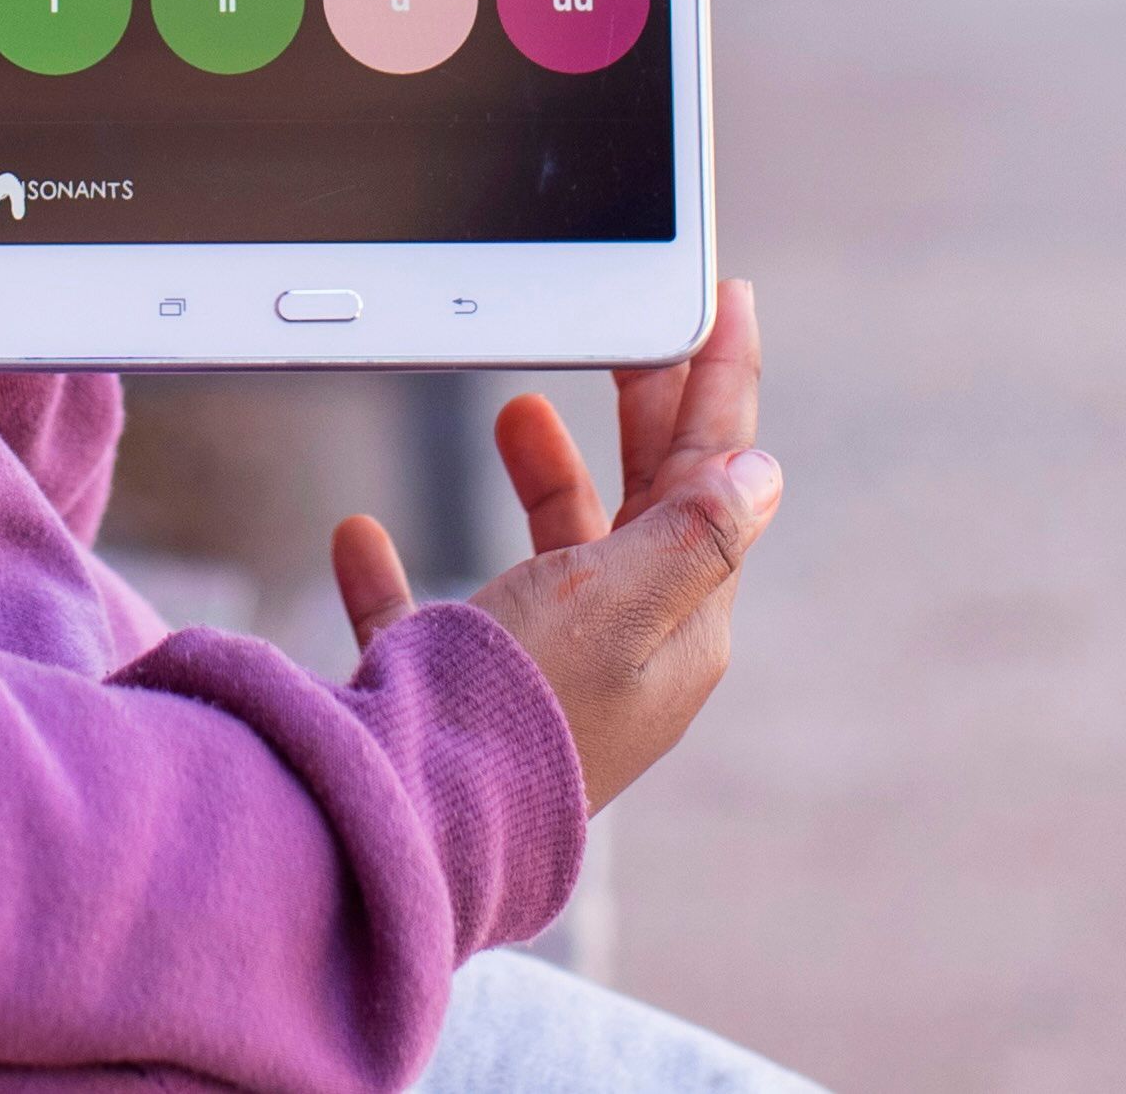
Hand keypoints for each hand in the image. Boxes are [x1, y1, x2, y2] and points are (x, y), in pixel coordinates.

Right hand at [328, 282, 776, 813]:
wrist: (410, 828)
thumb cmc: (518, 711)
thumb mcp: (619, 604)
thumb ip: (693, 532)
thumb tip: (765, 469)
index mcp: (675, 625)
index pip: (717, 478)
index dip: (723, 381)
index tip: (726, 297)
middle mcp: (619, 650)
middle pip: (644, 504)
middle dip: (640, 413)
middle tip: (624, 331)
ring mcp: (539, 676)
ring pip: (554, 554)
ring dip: (541, 477)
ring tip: (516, 412)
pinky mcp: (451, 699)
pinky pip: (430, 618)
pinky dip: (398, 571)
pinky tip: (360, 535)